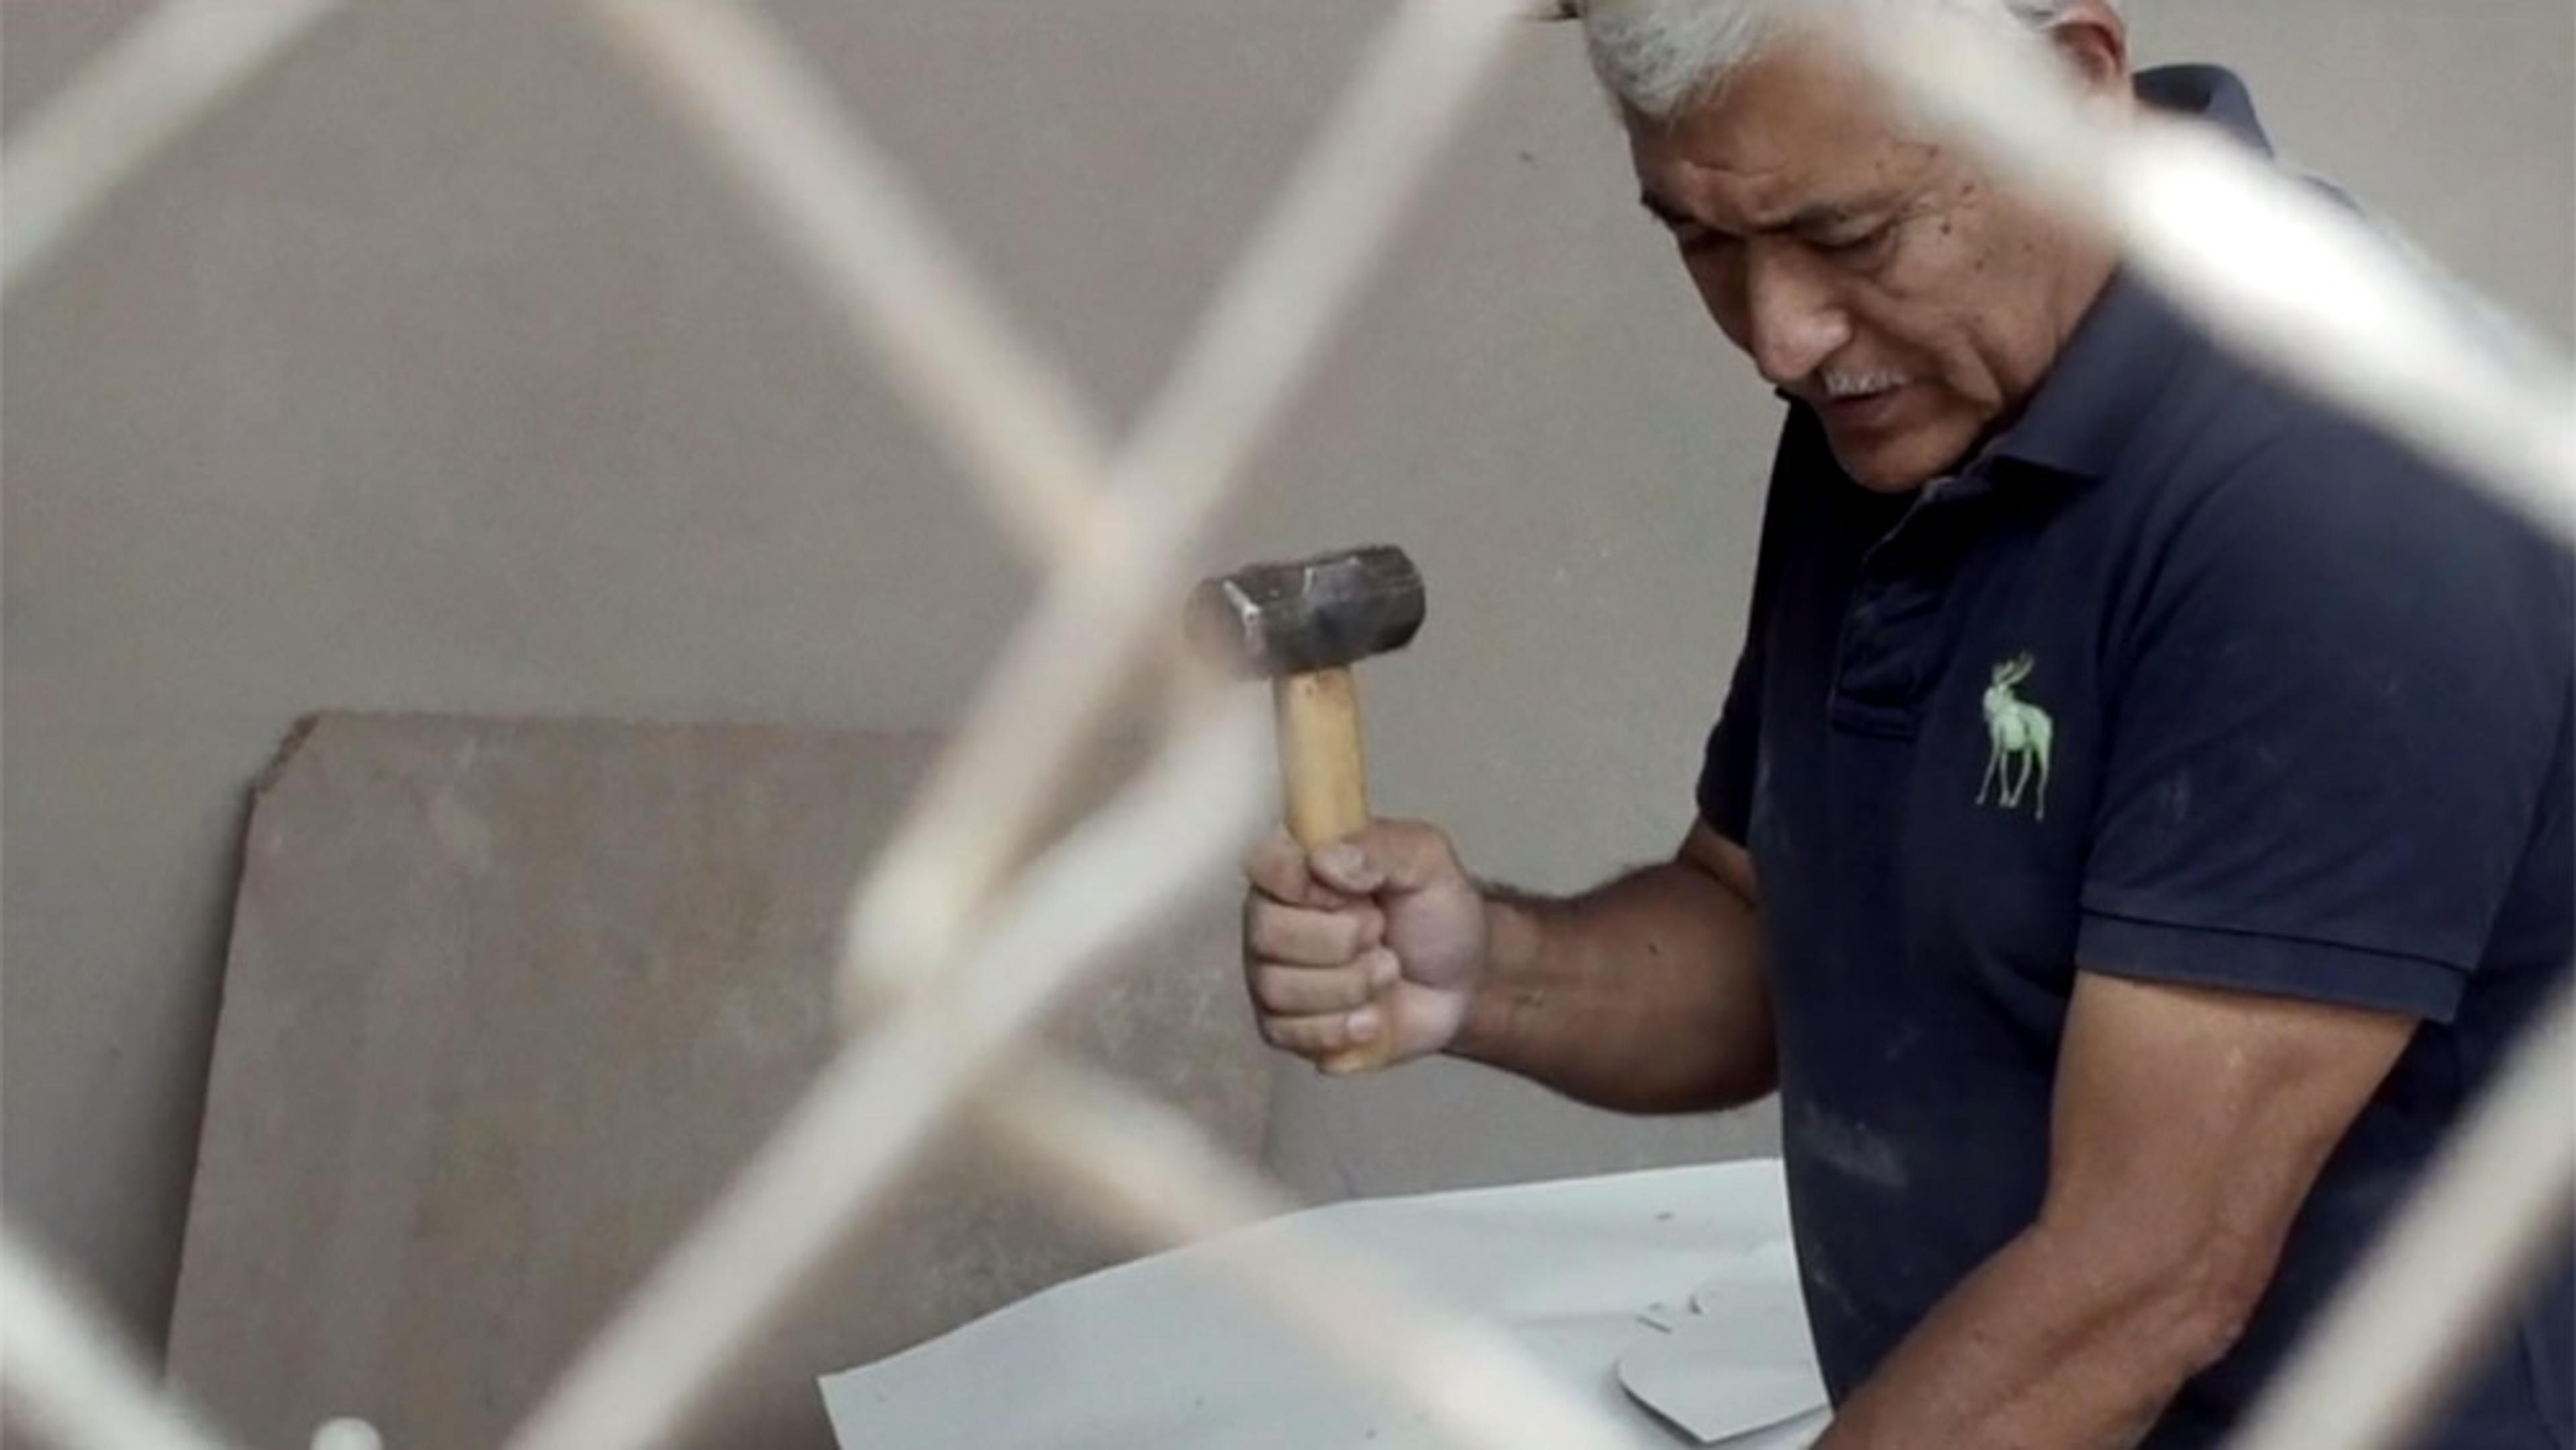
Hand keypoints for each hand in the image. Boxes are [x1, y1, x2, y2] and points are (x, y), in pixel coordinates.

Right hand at [1240, 820, 1488, 1071]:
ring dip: (1348, 986)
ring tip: (1385, 972)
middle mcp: (1273, 917)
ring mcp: (1272, 973)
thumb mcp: (1426, 860)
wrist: (1462, 982)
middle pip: (1267, 933)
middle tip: (1381, 935)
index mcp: (1298, 866)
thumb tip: (1325, 861)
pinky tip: (1371, 1016)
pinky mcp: (1284, 1025)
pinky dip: (1339, 1028)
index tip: (1353, 895)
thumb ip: (1380, 847)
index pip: (1263, 867)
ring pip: (1276, 988)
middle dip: (1341, 942)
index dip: (1305, 887)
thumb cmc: (1437, 914)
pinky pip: (1285, 1032)